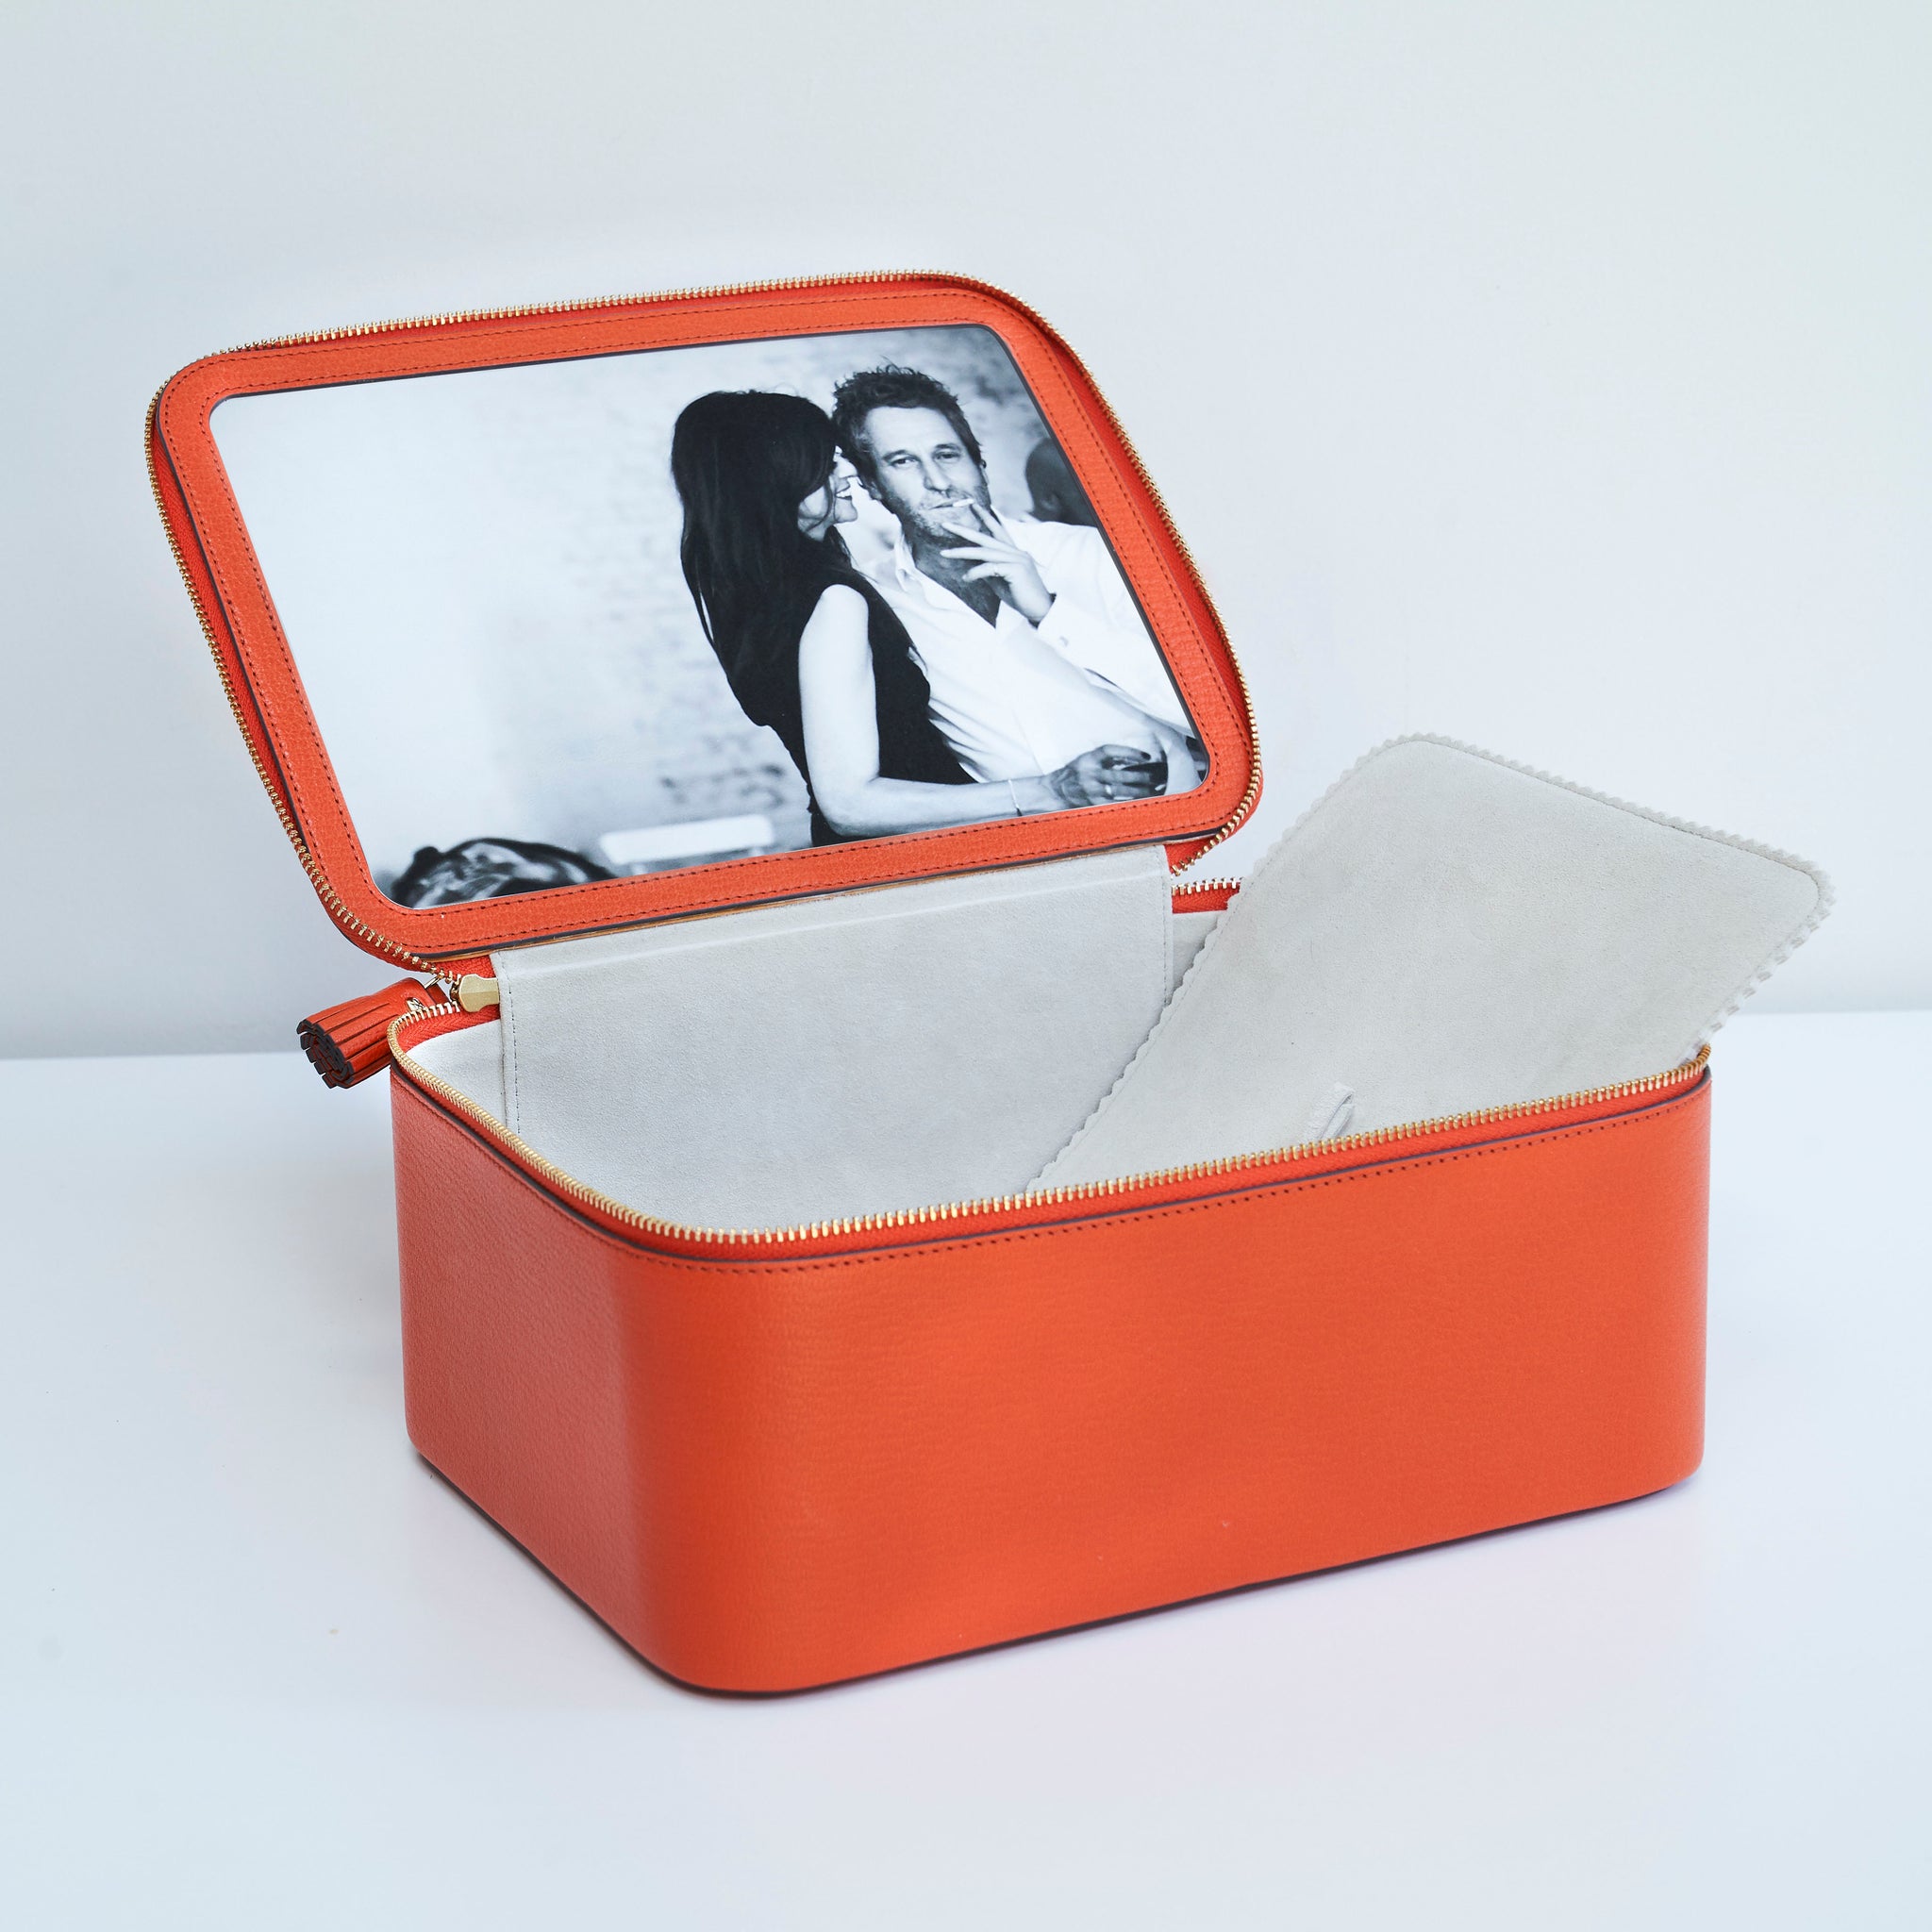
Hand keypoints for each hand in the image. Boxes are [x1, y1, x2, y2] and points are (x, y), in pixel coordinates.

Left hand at [938, 500, 1053, 622]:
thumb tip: (970, 565)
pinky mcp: (1016, 569)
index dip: (986, 517)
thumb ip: (988, 570)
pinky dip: (975, 572)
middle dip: (964, 530)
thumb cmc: (1020, 596)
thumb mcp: (1000, 580)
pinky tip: (966, 578)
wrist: (1040, 609)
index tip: (973, 505)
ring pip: (984, 552)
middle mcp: (1016, 552)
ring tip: (945, 554)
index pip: (998, 530)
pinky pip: (990, 568)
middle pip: (986, 538)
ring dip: (962, 552)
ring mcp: (1017, 559)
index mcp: (1014, 552)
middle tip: (946, 524)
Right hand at [1044, 743, 1166, 807]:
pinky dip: (1129, 804)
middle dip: (1141, 777)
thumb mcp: (1087, 759)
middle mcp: (1089, 773)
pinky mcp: (1092, 804)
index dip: (1131, 752)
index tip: (1147, 756)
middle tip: (1156, 778)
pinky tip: (1140, 803)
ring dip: (1139, 791)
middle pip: (1120, 774)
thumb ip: (1108, 758)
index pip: (1112, 751)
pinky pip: (1114, 804)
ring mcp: (1090, 790)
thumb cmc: (1074, 774)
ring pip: (1120, 791)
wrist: (1053, 792)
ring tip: (1154, 791)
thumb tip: (1135, 759)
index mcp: (1088, 759)